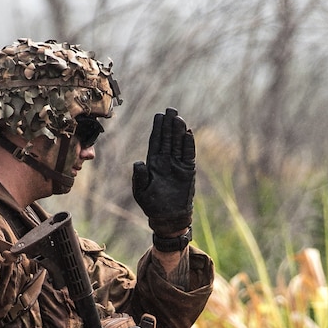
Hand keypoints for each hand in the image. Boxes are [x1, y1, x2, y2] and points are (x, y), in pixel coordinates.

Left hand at [131, 108, 195, 234]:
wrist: (168, 217)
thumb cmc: (152, 205)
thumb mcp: (141, 191)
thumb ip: (139, 176)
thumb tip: (138, 162)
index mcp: (153, 163)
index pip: (156, 142)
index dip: (157, 129)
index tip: (159, 116)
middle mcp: (166, 161)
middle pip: (168, 139)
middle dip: (168, 125)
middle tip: (170, 109)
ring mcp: (177, 165)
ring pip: (179, 144)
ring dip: (179, 131)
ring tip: (178, 118)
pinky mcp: (188, 171)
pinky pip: (188, 155)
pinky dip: (189, 145)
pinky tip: (188, 133)